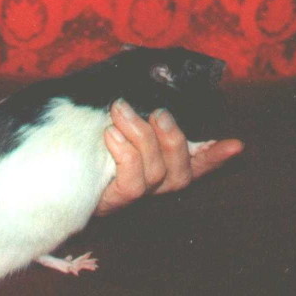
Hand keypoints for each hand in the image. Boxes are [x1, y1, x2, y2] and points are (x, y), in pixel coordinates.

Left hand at [95, 99, 242, 214]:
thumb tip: (151, 95)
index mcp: (163, 167)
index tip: (237, 145)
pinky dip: (125, 153)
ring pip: (156, 169)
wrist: (59, 179)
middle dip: (172, 137)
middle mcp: (157, 185)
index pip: (198, 164)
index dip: (216, 157)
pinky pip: (133, 179)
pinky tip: (111, 134)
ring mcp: (139, 193)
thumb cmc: (94, 146)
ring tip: (120, 111)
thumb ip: (139, 118)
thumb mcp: (119, 129)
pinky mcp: (119, 199)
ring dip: (140, 135)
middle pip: (180, 169)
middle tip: (157, 113)